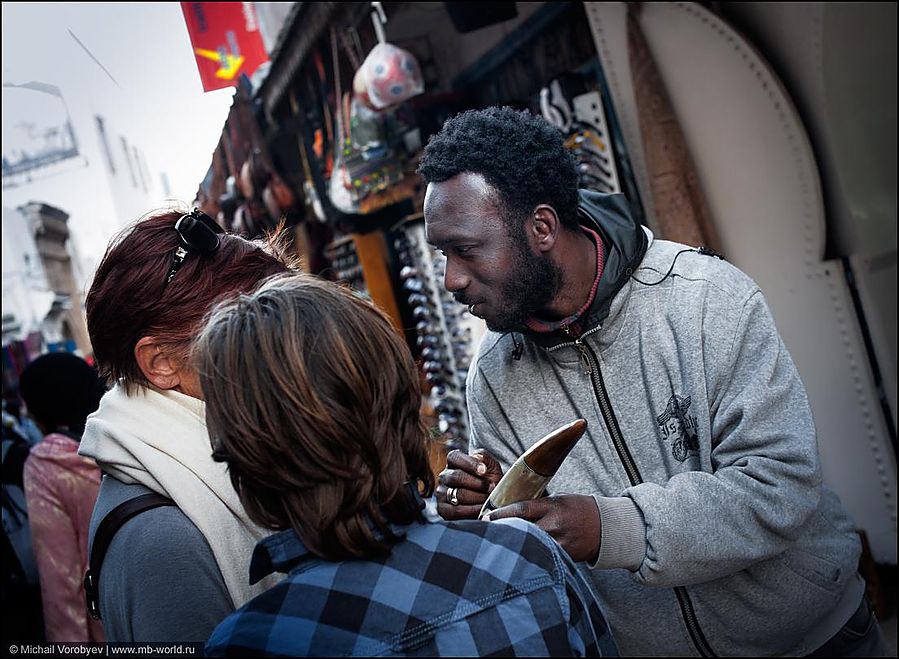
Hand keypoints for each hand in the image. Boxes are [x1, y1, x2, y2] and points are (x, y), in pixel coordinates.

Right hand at [436, 449, 503, 519]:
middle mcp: (444, 476)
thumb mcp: (491, 467)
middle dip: (477, 483)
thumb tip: (478, 457)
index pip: (454, 457)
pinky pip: (456, 510)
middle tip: (491, 487)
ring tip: (488, 498)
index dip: (469, 464)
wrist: (490, 501)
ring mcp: (441, 493)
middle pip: (456, 477)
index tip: (484, 471)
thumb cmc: (489, 481)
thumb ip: (485, 457)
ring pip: (457, 494)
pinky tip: (482, 509)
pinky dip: (472, 510)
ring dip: (477, 497)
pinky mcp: (443, 509)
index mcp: (453, 461)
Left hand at [484, 494, 600, 562]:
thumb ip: (537, 506)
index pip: (521, 509)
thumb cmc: (578, 509)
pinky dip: (528, 556)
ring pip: (529, 546)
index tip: (485, 517)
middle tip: (484, 534)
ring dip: (513, 546)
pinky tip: (516, 558)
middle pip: (521, 529)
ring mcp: (559, 543)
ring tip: (496, 547)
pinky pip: (541, 557)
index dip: (501, 514)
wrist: (604, 526)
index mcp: (553, 507)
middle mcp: (555, 525)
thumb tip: (510, 511)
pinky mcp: (563, 557)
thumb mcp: (558, 500)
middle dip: (502, 531)